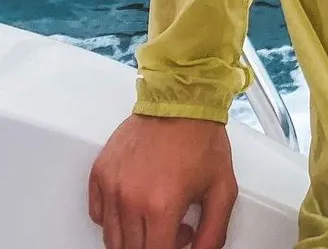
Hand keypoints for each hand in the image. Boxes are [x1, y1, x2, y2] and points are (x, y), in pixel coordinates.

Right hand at [88, 113, 237, 248]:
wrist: (181, 100)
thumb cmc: (201, 137)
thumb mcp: (222, 188)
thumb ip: (214, 232)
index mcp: (161, 206)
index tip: (179, 238)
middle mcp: (131, 199)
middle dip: (155, 244)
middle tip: (174, 224)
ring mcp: (112, 186)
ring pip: (113, 239)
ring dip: (135, 236)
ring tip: (157, 212)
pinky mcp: (100, 173)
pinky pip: (98, 215)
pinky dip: (115, 219)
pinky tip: (136, 203)